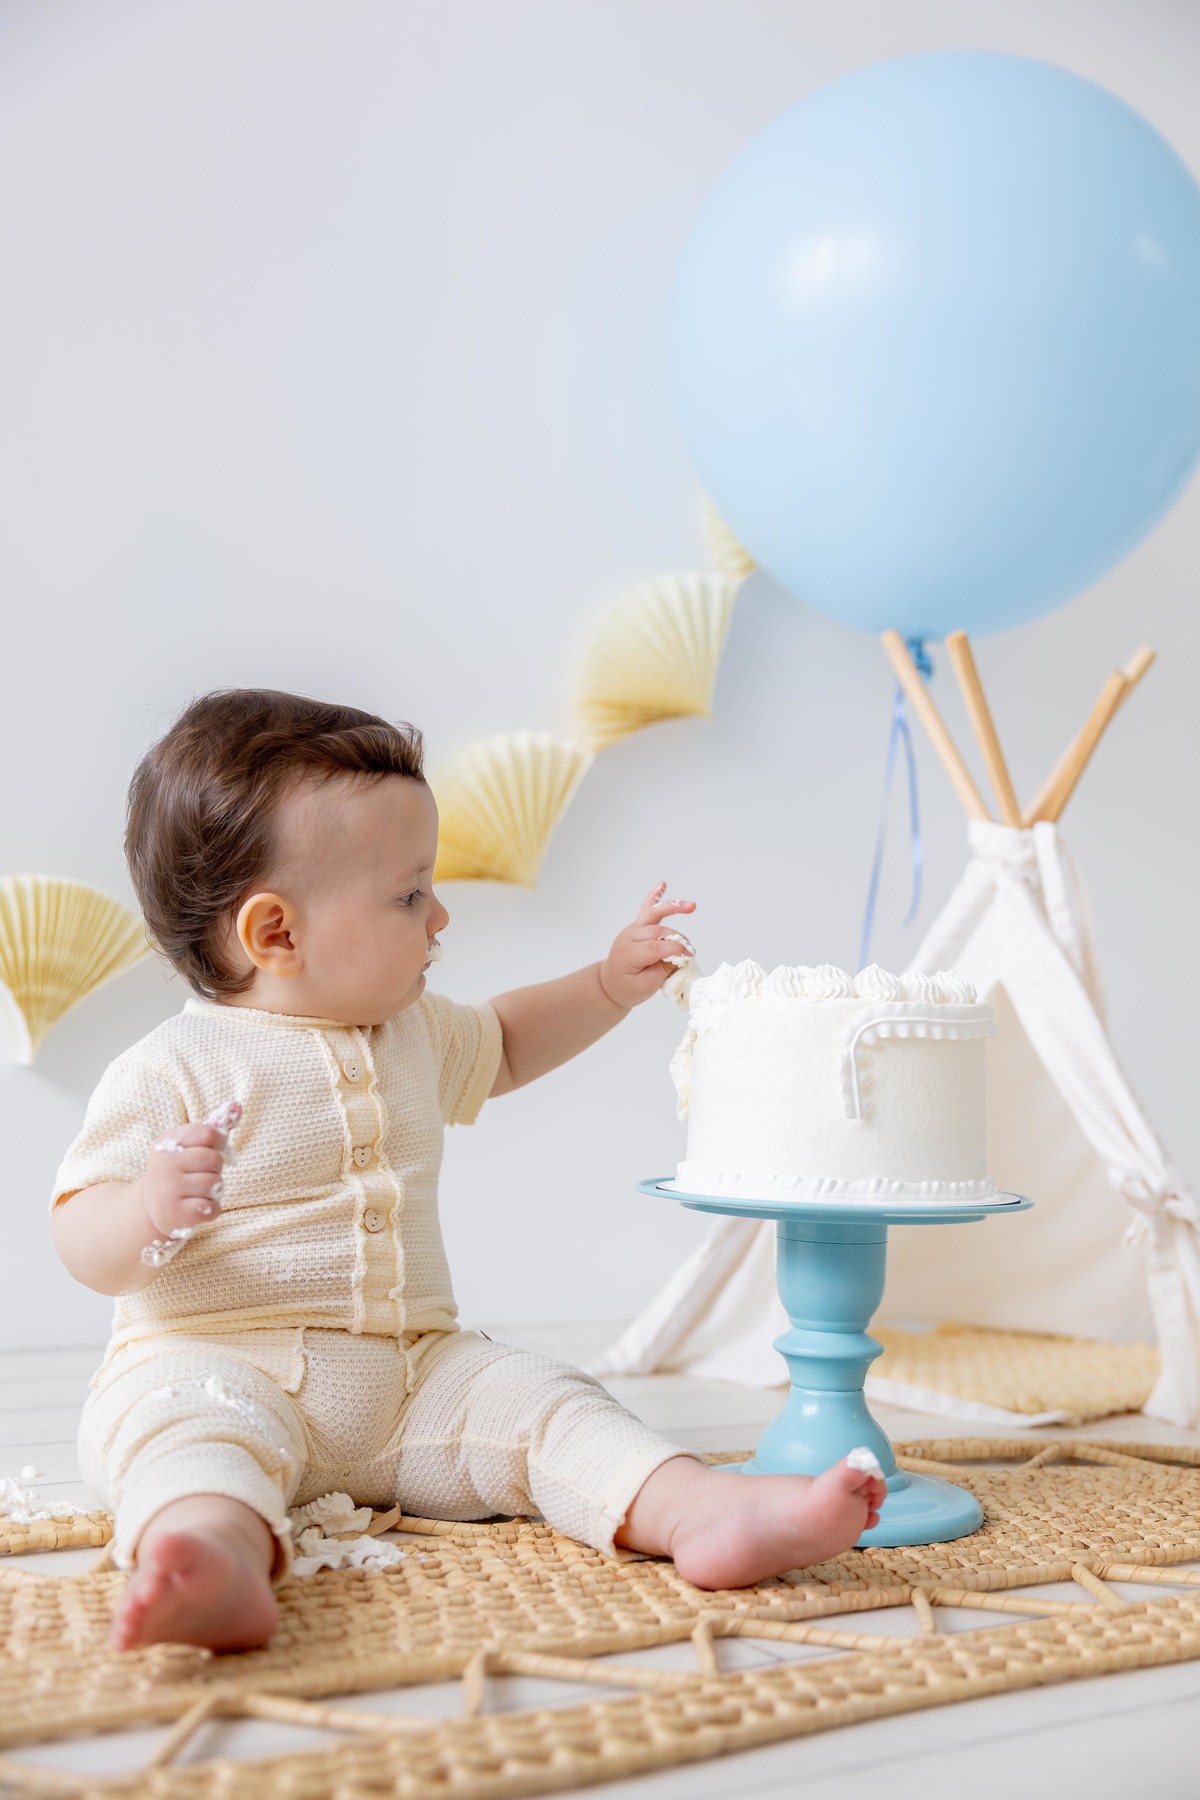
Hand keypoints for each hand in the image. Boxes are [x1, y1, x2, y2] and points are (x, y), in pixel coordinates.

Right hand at [138, 1102, 241, 1239]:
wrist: (151, 1206)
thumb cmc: (178, 1170)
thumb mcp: (186, 1145)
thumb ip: (212, 1128)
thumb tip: (237, 1106)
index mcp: (166, 1143)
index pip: (208, 1133)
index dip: (218, 1142)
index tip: (211, 1149)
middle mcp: (164, 1165)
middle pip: (214, 1159)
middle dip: (215, 1167)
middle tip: (201, 1173)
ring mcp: (168, 1190)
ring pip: (215, 1184)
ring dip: (213, 1189)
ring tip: (197, 1190)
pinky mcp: (175, 1214)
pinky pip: (212, 1208)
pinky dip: (212, 1209)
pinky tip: (198, 1206)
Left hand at [598, 882, 696, 1009]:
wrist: (611, 984)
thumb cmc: (627, 988)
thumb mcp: (646, 986)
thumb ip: (664, 969)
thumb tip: (682, 956)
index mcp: (628, 954)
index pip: (655, 947)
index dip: (675, 950)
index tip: (689, 956)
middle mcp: (629, 937)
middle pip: (658, 932)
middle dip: (678, 939)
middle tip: (691, 952)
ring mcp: (632, 930)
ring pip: (654, 915)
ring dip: (673, 908)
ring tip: (691, 906)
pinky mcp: (637, 927)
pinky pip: (646, 909)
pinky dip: (655, 896)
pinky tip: (662, 884)